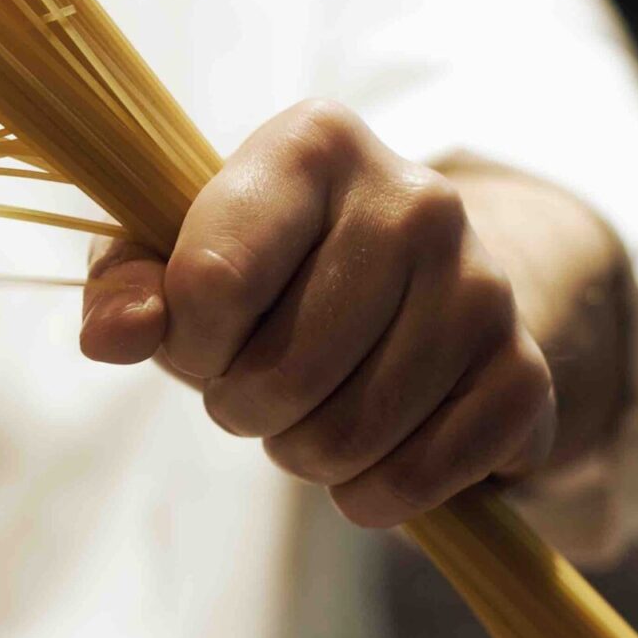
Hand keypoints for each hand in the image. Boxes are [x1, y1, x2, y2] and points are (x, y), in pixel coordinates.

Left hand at [80, 100, 566, 527]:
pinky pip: (420, 477)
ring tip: (309, 408)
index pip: (211, 282)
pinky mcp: (525, 371)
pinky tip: (370, 451)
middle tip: (256, 382)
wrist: (410, 282)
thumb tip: (112, 336)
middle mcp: (415, 199)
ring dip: (302, 453)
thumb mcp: (175, 252)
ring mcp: (483, 284)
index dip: (186, 343)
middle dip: (242, 406)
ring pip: (346, 437)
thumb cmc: (265, 264)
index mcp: (314, 143)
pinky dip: (373, 495)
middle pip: (278, 374)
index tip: (200, 335)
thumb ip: (126, 285)